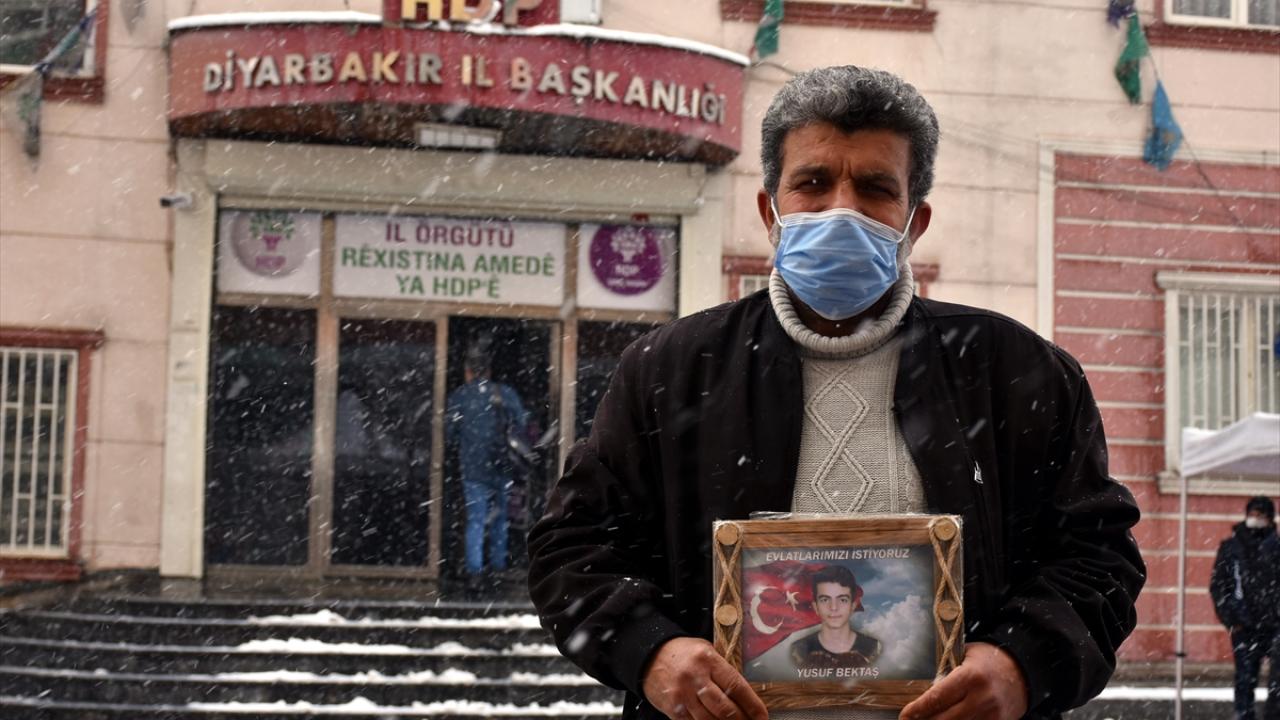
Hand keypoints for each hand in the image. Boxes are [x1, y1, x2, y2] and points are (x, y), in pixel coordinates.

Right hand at [641, 637, 767, 719]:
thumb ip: (723, 671)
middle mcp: (695, 677)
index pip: (736, 686)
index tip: (762, 716)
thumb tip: (745, 696)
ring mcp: (682, 695)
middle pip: (725, 709)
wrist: (649, 655)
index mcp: (708, 660)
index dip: (752, 705)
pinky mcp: (672, 708)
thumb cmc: (683, 654)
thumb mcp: (706, 651)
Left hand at [899, 642, 1027, 719]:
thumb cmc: (989, 660)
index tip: (905, 715)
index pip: (937, 697)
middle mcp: (981, 698)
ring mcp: (991, 715)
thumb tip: (922, 688)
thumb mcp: (965, 656)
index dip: (918, 709)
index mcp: (970, 677)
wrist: (1024, 672)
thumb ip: (946, 671)